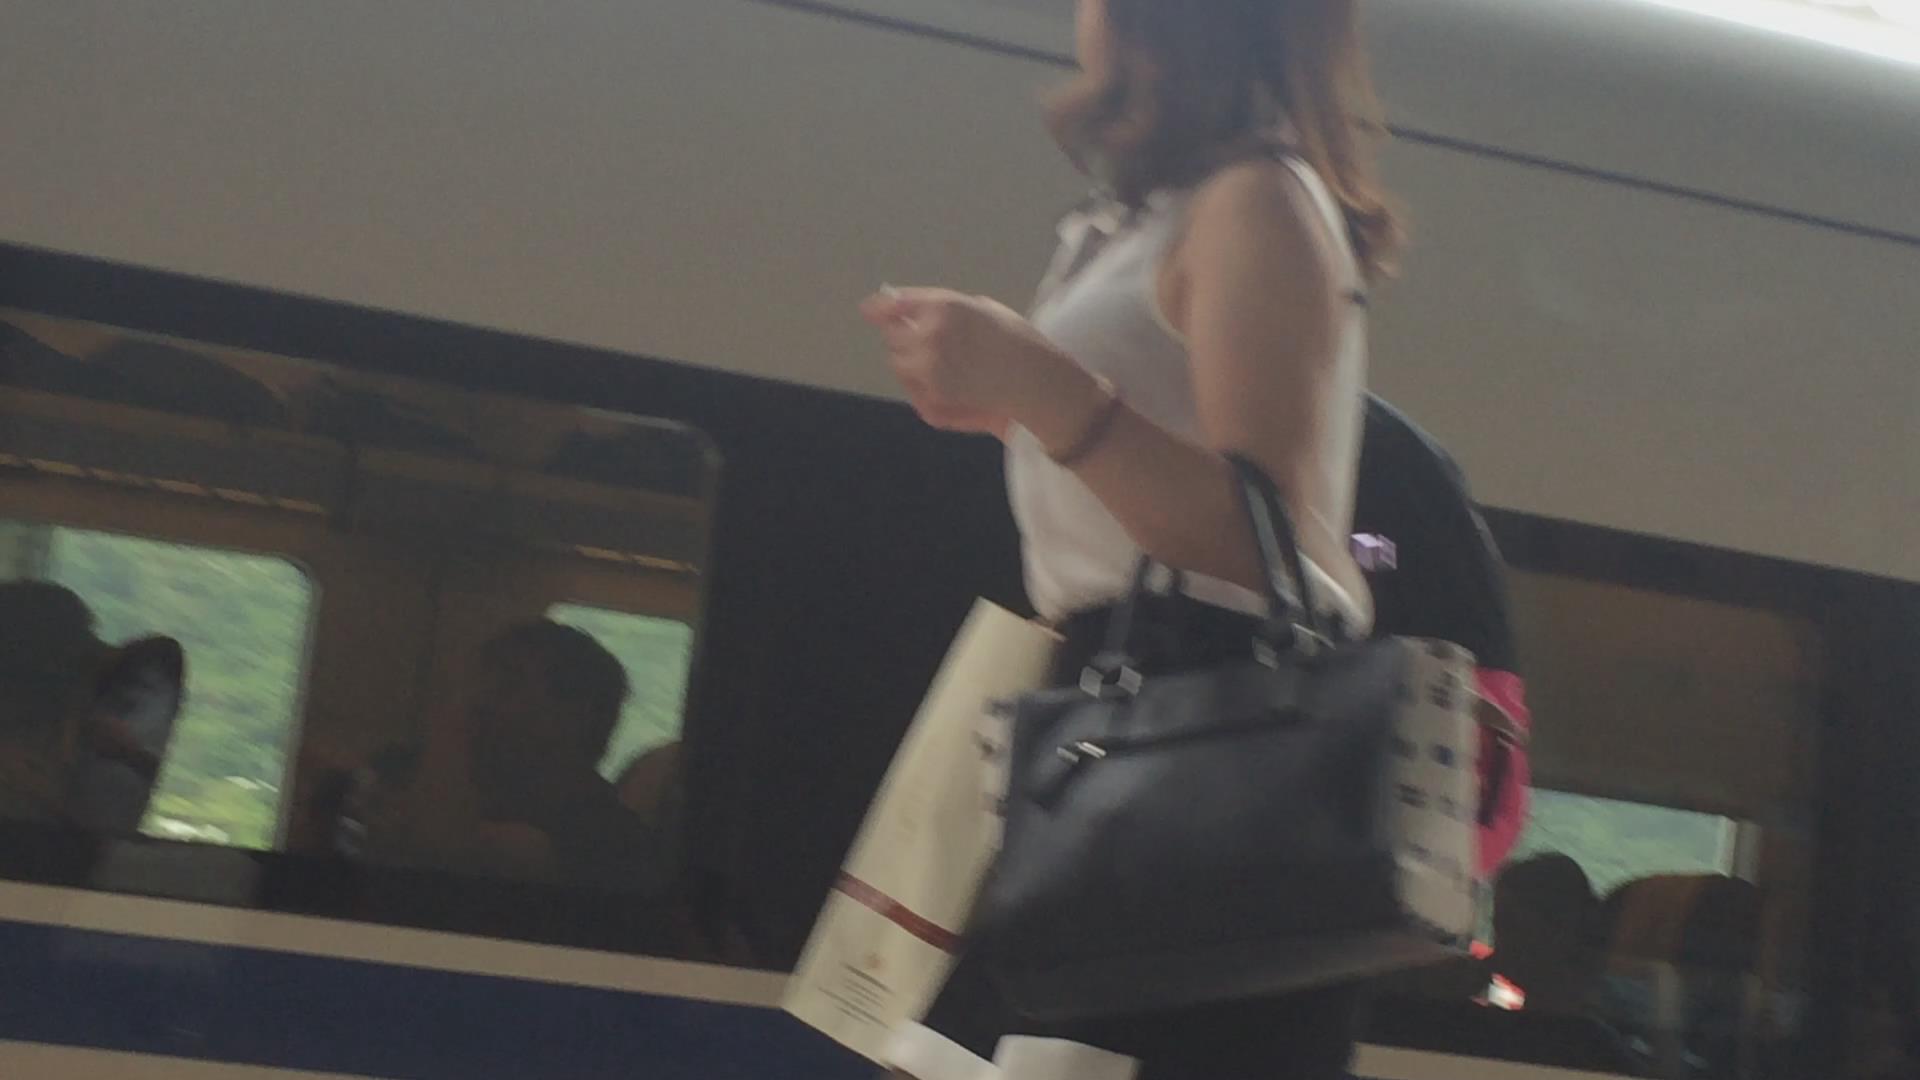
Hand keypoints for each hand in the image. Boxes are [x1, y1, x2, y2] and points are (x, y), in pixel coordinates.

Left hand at [859, 287, 1076, 438]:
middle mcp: (928, 336)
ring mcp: (928, 369)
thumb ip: (944, 307)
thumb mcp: (982, 308)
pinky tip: (943, 383)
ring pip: (899, 363)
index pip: (895, 304)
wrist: (1036, 382)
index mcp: (942, 307)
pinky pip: (912, 388)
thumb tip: (911, 307)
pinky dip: (919, 385)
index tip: (871, 309)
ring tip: (938, 363)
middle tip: (925, 341)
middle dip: (903, 336)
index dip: (880, 307)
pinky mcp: (932, 397)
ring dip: (909, 361)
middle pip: (894, 335)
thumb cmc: (1018, 339)